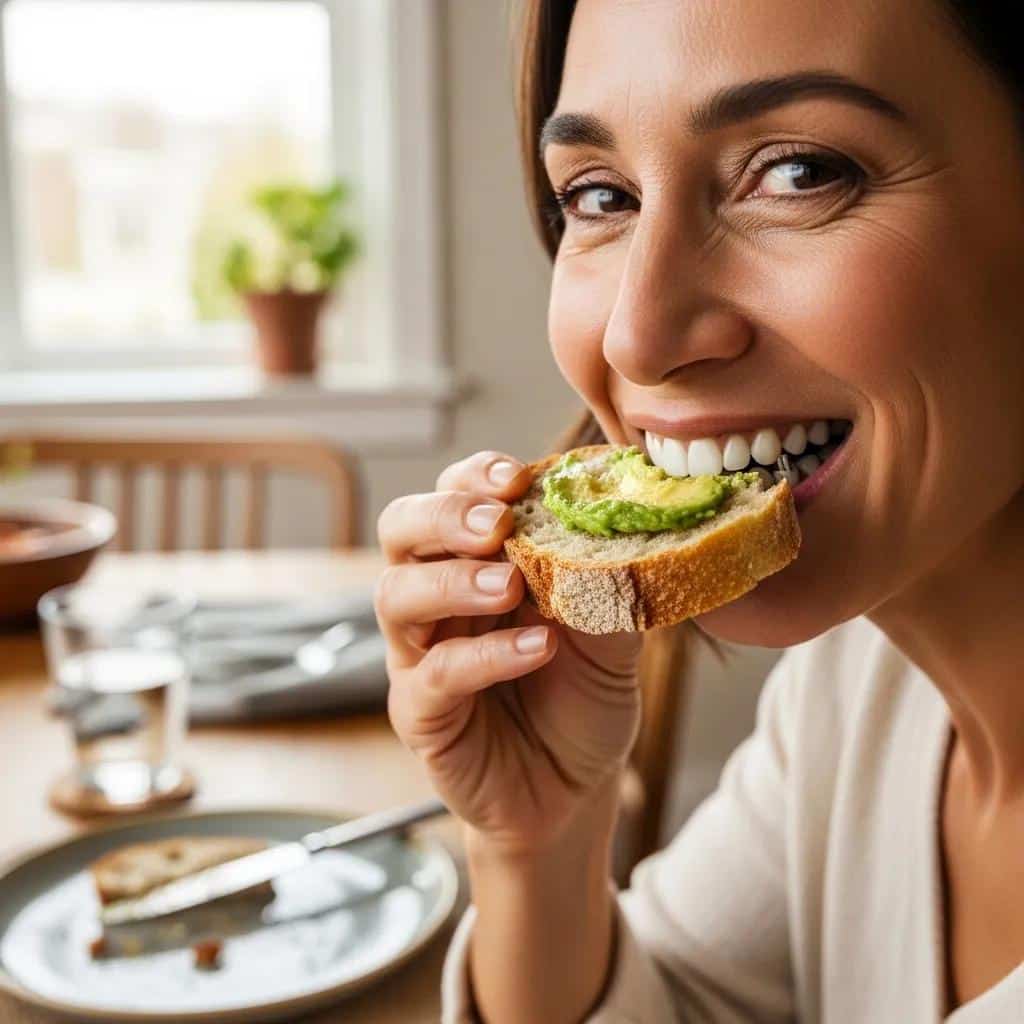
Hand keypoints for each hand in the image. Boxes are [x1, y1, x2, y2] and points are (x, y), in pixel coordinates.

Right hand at [376, 450, 642, 854]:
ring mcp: (420, 654)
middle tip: (496, 525)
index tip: (517, 478)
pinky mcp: (421, 712)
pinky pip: (436, 674)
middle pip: (401, 529)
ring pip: (397, 595)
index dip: (475, 478)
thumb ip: (609, 584)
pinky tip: (537, 648)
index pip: (453, 496)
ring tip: (509, 585)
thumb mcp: (611, 636)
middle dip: (443, 515)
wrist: (573, 791)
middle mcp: (438, 599)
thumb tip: (632, 530)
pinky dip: (486, 655)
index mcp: (477, 563)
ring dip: (453, 580)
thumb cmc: (579, 701)